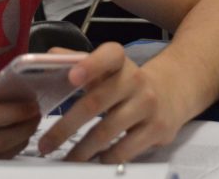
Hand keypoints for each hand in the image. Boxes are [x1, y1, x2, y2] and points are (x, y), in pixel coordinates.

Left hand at [38, 43, 184, 163]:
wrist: (172, 92)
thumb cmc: (126, 81)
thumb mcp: (107, 67)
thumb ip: (78, 60)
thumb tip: (49, 56)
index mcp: (119, 60)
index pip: (108, 56)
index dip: (90, 65)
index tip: (71, 77)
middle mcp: (135, 79)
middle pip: (96, 103)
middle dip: (66, 127)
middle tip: (45, 144)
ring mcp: (147, 105)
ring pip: (107, 131)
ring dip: (81, 150)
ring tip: (65, 160)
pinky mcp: (157, 129)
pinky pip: (125, 150)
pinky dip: (105, 159)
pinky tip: (92, 162)